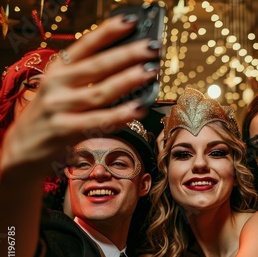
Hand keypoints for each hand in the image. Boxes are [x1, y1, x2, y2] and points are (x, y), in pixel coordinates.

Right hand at [1, 14, 159, 173]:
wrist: (21, 150)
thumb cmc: (51, 117)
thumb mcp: (62, 91)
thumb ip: (88, 80)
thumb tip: (130, 69)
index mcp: (57, 70)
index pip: (84, 46)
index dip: (107, 32)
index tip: (130, 21)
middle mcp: (56, 85)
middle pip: (97, 66)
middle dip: (127, 54)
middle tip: (152, 47)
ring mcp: (59, 107)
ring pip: (99, 92)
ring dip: (127, 81)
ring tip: (150, 72)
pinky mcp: (63, 130)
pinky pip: (97, 121)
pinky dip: (119, 115)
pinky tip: (138, 108)